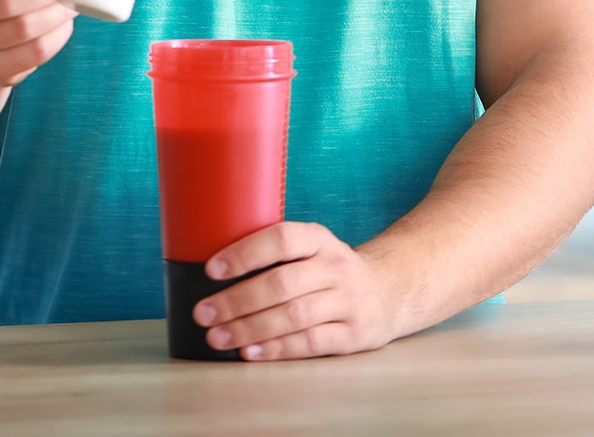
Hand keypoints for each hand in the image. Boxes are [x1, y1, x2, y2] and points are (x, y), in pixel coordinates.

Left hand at [195, 221, 399, 361]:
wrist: (389, 291)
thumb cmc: (331, 271)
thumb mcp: (313, 249)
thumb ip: (276, 256)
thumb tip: (214, 274)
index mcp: (320, 239)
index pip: (282, 239)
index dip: (245, 253)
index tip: (212, 270)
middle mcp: (336, 267)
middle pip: (281, 284)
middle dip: (236, 301)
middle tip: (204, 314)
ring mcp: (348, 301)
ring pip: (292, 316)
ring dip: (250, 329)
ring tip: (218, 337)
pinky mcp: (354, 334)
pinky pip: (310, 343)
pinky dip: (277, 349)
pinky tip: (251, 353)